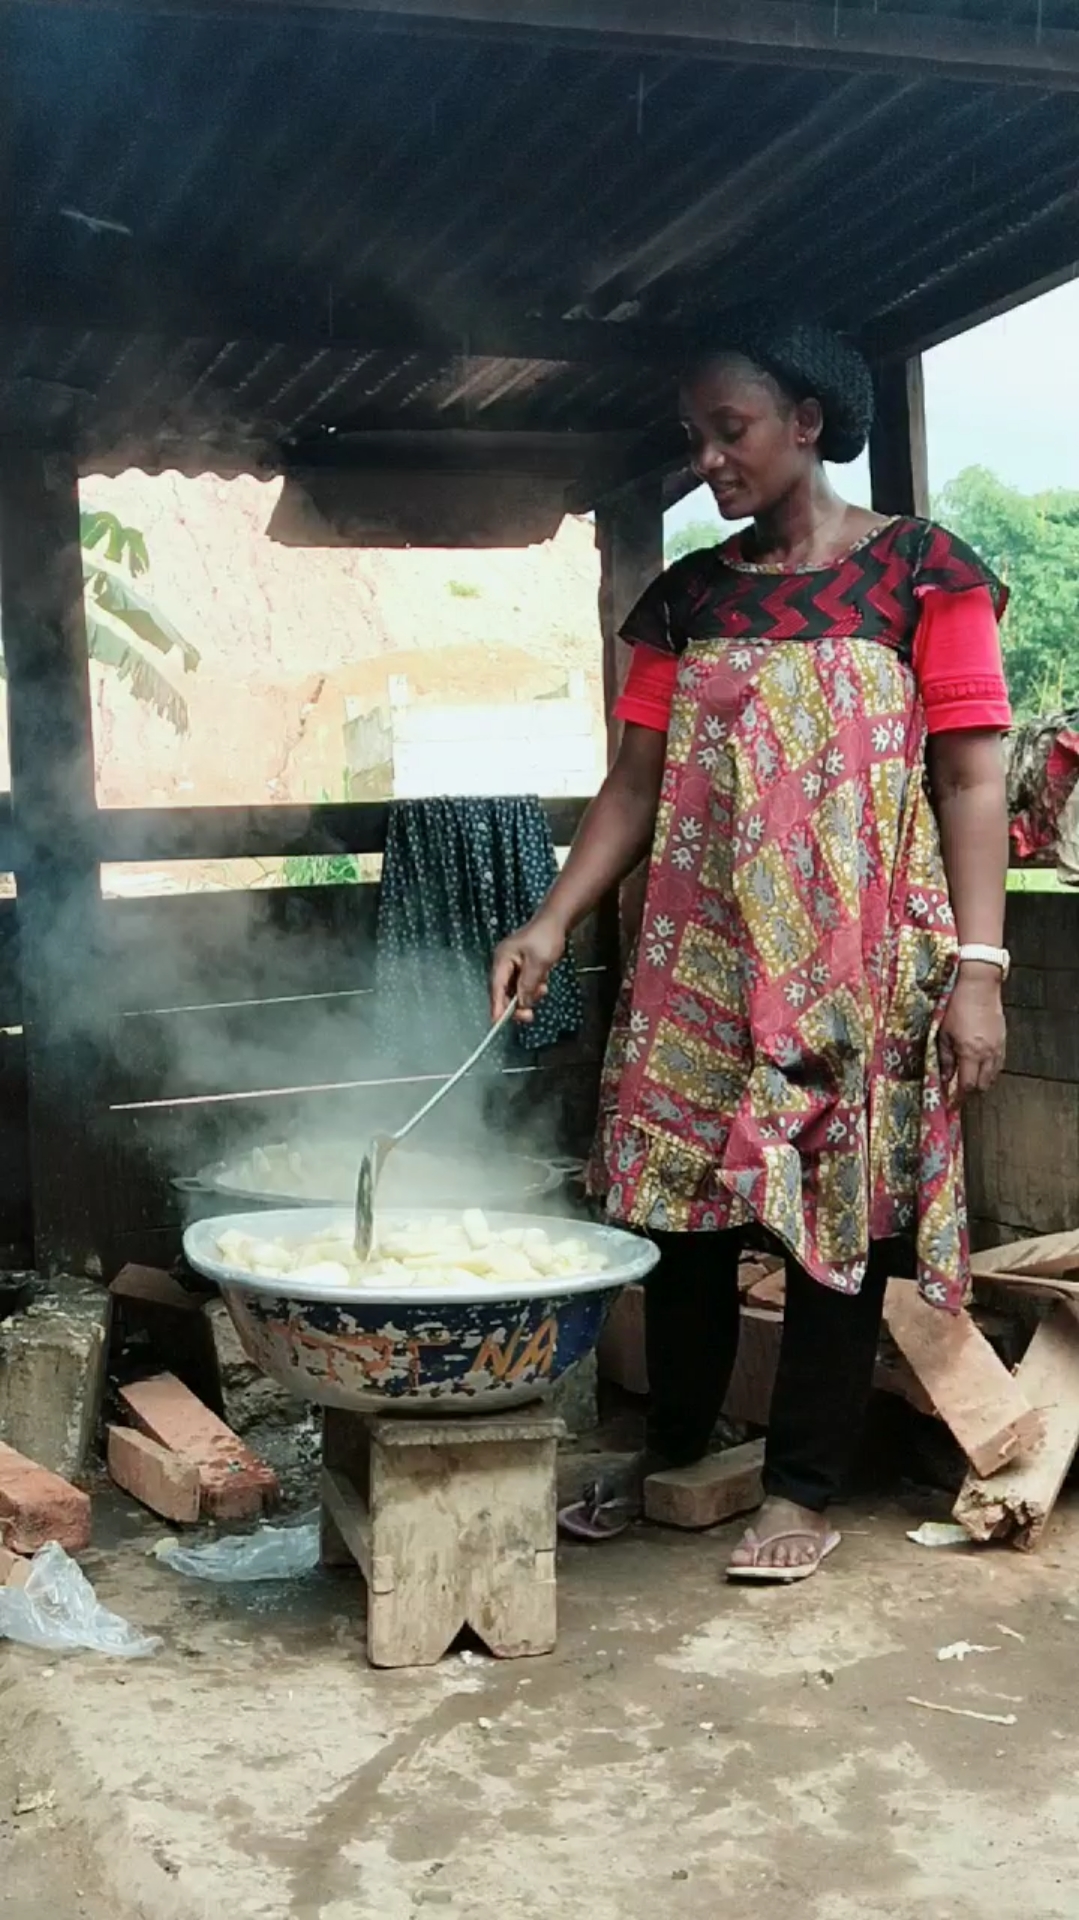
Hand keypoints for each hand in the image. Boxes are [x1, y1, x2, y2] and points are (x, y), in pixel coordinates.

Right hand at [491, 914, 567, 1023]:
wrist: (555, 922)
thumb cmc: (545, 937)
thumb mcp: (538, 963)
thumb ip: (528, 985)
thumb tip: (521, 1004)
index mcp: (502, 960)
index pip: (497, 988)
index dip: (497, 1006)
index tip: (497, 1022)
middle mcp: (504, 964)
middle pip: (504, 992)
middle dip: (518, 1003)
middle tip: (529, 1015)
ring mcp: (512, 965)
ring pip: (515, 990)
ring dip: (529, 994)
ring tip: (542, 987)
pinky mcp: (521, 967)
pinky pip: (523, 984)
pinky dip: (533, 987)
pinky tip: (543, 982)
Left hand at [938, 964, 1005, 1101]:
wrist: (979, 986)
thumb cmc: (956, 1006)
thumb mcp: (943, 1032)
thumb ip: (944, 1057)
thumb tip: (943, 1076)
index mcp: (970, 1052)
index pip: (967, 1085)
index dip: (959, 1097)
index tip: (951, 1103)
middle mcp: (987, 1054)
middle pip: (982, 1085)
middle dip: (970, 1093)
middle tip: (958, 1093)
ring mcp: (998, 1048)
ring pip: (992, 1076)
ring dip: (981, 1082)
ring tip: (969, 1081)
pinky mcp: (1003, 1041)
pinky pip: (998, 1064)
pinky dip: (989, 1071)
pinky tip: (980, 1067)